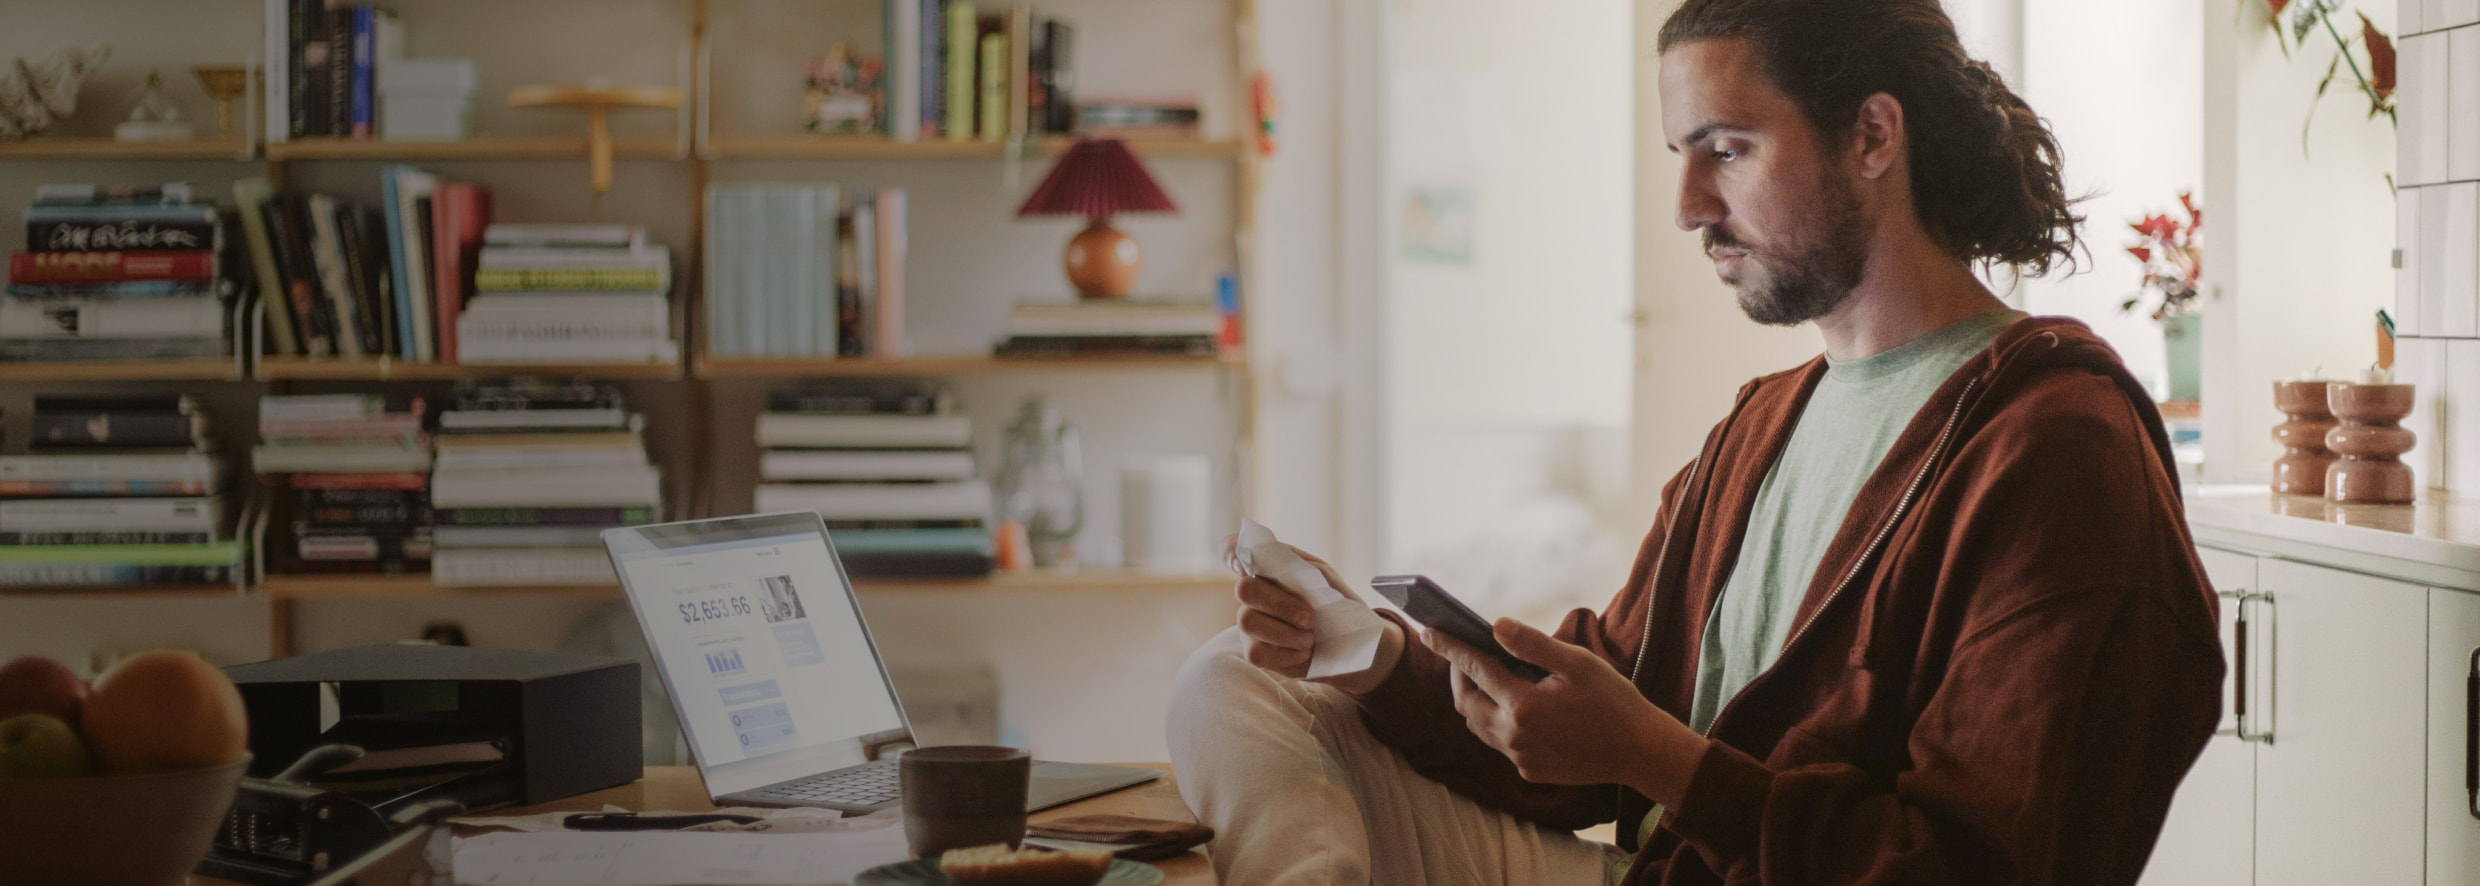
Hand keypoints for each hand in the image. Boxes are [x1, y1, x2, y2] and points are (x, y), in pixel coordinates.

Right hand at [1221, 534, 1402, 691]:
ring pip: (1248, 621)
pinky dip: (1285, 653)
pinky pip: (1255, 652)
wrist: (1354, 645)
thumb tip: (1274, 561)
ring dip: (1286, 632)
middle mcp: (1255, 592)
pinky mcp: (1256, 651)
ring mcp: (1251, 622)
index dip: (1230, 552)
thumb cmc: (1338, 606)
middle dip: (1280, 604)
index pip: (1233, 549)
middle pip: (1243, 589)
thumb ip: (1299, 567)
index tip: (1247, 567)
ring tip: (1311, 637)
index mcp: (1270, 568)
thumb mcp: (1326, 580)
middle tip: (1309, 617)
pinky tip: (1304, 652)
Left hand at [1424, 619, 1701, 803]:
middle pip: (1465, 702)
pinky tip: (1512, 706)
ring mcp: (1519, 757)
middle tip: (1462, 654)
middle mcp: (1513, 735)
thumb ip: (1533, 645)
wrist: (1640, 752)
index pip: (1475, 668)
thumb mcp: (1578, 663)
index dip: (1450, 647)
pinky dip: (1495, 721)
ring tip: (1483, 676)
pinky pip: (1499, 743)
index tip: (1430, 630)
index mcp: (1523, 704)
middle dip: (1458, 675)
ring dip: (1474, 700)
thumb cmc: (1613, 701)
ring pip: (1478, 726)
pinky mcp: (1528, 771)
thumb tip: (1496, 626)